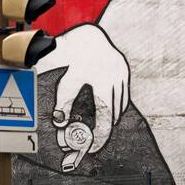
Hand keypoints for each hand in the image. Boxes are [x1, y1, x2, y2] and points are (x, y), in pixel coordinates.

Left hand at [35, 23, 128, 157]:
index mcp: (101, 81)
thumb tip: (59, 123)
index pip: (105, 118)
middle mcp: (115, 77)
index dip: (100, 136)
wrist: (86, 35)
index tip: (93, 148)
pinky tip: (107, 111)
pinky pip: (123, 95)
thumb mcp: (65, 81)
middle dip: (104, 129)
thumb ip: (63, 103)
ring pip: (120, 106)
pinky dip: (116, 105)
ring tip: (100, 127)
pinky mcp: (124, 70)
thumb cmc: (71, 58)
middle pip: (113, 114)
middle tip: (94, 140)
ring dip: (111, 117)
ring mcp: (122, 73)